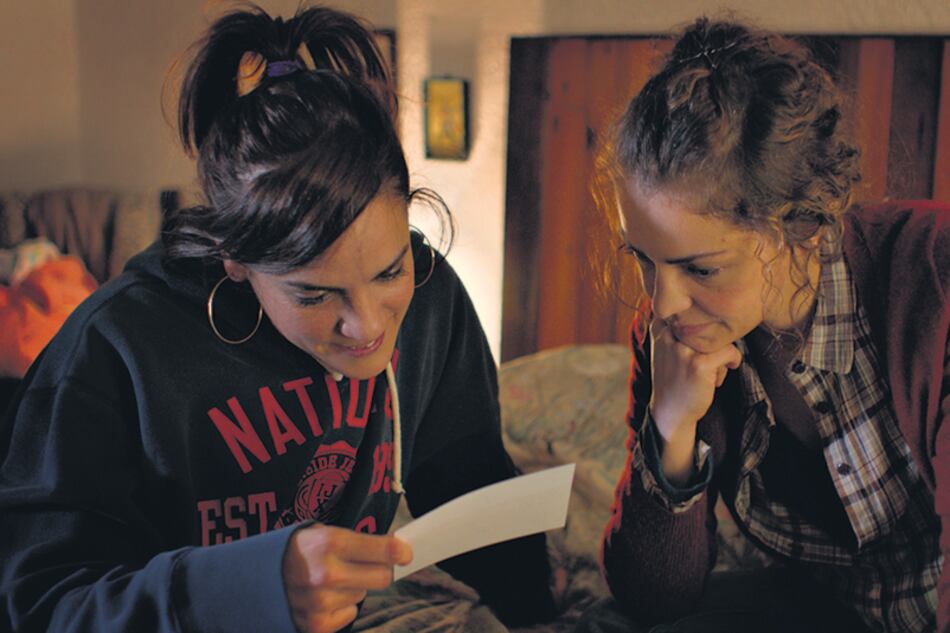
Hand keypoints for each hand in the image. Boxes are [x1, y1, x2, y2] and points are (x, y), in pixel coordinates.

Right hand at [283, 525, 412, 632]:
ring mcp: (321, 603)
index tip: (406, 552)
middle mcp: (327, 574)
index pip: (384, 549)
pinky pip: (350, 614)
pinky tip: (322, 597)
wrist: (252, 579)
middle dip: (381, 569)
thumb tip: (397, 549)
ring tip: (329, 579)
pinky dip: (341, 607)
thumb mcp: (321, 533)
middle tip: (367, 564)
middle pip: (383, 577)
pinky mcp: (316, 626)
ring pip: (363, 594)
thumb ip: (357, 541)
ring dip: (354, 587)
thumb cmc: (295, 551)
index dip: (400, 551)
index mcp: (330, 543)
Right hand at [648, 319, 741, 483]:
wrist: (670, 411)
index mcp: (659, 329)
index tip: (702, 339)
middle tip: (708, 358)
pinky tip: (724, 372)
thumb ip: (675, 329)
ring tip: (714, 369)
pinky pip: (729, 351)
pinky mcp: (699, 364)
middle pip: (708, 323)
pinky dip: (732, 360)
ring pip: (719, 337)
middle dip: (713, 340)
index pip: (689, 311)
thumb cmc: (673, 379)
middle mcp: (668, 336)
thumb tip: (707, 309)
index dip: (701, 323)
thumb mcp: (665, 349)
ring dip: (721, 352)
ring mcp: (683, 350)